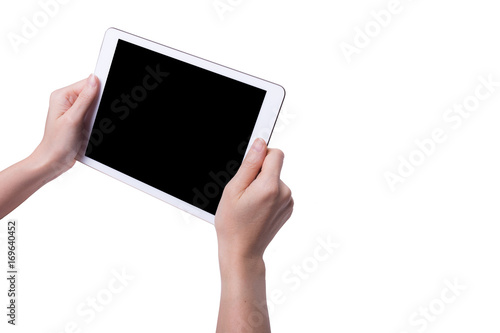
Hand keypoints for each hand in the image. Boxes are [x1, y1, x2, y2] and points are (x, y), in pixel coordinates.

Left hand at [0, 75, 98, 218]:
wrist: (52, 161)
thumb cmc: (57, 143)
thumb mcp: (73, 119)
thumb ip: (85, 99)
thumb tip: (94, 80)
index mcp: (62, 96)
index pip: (87, 83)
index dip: (100, 89)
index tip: (107, 99)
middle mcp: (67, 101)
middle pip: (92, 94)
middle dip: (99, 106)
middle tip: (92, 120)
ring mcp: (73, 110)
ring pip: (95, 106)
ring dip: (97, 116)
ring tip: (88, 127)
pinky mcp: (79, 119)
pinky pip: (93, 115)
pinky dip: (96, 122)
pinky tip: (90, 130)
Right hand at [215, 138, 293, 262]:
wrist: (243, 252)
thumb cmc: (233, 225)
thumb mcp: (233, 190)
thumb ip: (250, 165)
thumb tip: (260, 144)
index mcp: (270, 187)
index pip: (276, 154)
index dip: (261, 155)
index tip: (250, 165)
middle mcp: (284, 193)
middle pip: (274, 168)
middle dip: (259, 174)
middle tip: (244, 193)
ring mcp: (288, 202)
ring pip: (275, 180)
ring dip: (263, 186)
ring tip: (249, 204)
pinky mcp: (288, 209)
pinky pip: (278, 192)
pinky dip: (268, 196)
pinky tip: (256, 209)